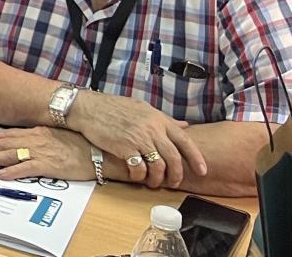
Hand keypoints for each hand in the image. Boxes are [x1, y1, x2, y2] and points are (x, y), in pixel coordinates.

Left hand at [0, 126, 94, 182]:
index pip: (8, 134)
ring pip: (10, 154)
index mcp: (38, 131)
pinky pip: (26, 169)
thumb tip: (26, 140)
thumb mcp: (58, 135)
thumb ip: (41, 137)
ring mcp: (42, 152)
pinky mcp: (49, 165)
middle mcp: (36, 139)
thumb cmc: (82, 144)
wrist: (99, 152)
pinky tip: (0, 175)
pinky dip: (12, 171)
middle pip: (5, 143)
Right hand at [68, 90, 206, 188]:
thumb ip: (164, 119)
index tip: (203, 170)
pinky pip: (139, 168)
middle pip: (173, 158)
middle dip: (176, 175)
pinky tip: (136, 176)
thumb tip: (184, 126)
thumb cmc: (114, 107)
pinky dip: (140, 176)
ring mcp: (139, 138)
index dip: (196, 157)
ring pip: (158, 166)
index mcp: (158, 119)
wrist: (88, 108)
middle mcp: (152, 129)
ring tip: (153, 183)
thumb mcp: (142, 108)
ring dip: (158, 179)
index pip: (185, 140)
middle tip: (173, 183)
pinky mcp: (124, 147)